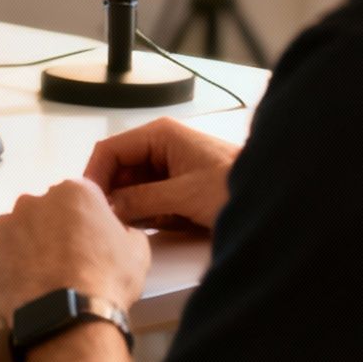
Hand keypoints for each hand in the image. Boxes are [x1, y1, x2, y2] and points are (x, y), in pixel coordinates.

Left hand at [0, 179, 148, 325]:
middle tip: (65, 262)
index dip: (85, 220)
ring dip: (27, 247)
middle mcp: (34, 200)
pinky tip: (22, 284)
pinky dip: (4, 266)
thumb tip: (119, 232)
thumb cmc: (104, 281)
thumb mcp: (136, 251)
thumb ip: (125, 230)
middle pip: (44, 211)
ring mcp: (5, 225)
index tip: (88, 241)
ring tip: (43, 277)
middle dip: (52, 231)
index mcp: (73, 192)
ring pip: (17, 231)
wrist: (68, 316)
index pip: (79, 197)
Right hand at [85, 117, 240, 231]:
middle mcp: (161, 148)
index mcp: (160, 135)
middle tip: (108, 221)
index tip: (89, 201)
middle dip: (114, 196)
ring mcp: (168, 169)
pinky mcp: (177, 189)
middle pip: (119, 171)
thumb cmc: (236, 184)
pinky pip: (148, 201)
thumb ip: (141, 200)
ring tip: (135, 225)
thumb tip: (109, 207)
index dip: (95, 176)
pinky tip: (157, 224)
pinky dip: (148, 215)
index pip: (110, 150)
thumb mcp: (183, 195)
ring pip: (132, 189)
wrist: (273, 197)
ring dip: (132, 208)